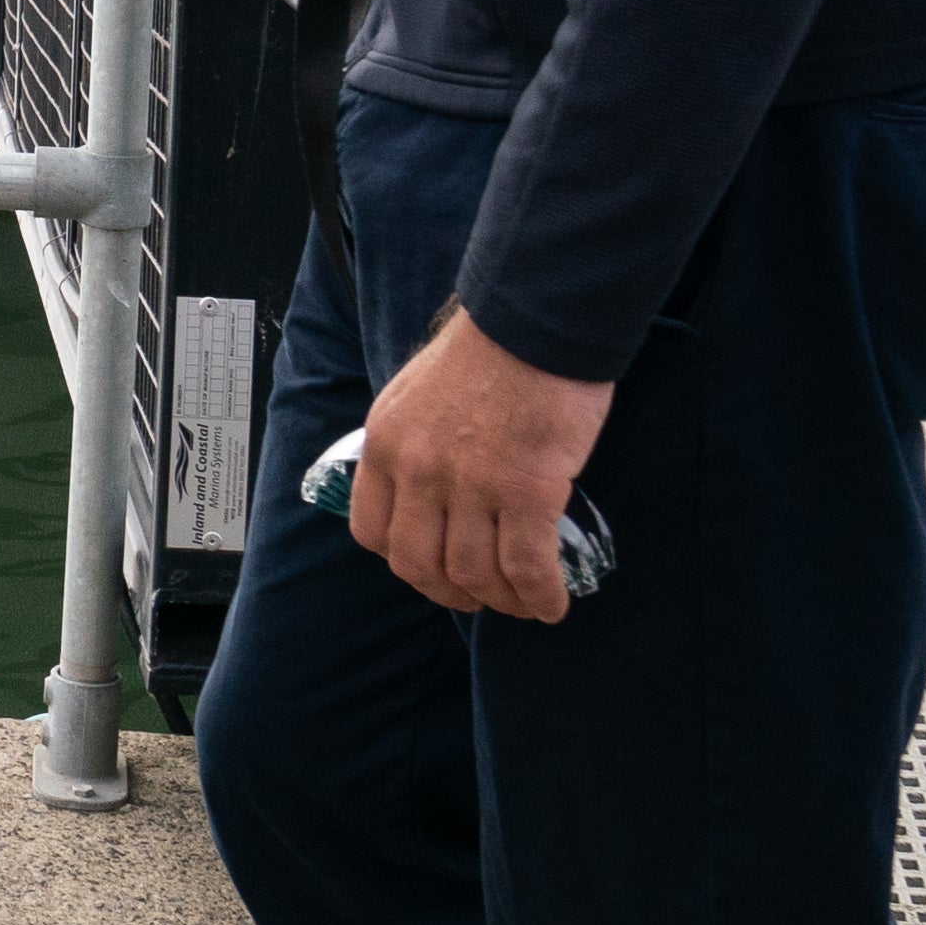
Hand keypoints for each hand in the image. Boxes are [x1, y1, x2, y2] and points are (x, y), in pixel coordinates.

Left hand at [344, 309, 614, 623]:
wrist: (534, 319)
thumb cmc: (488, 349)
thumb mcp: (415, 394)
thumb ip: (412, 443)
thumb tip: (428, 490)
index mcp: (387, 445)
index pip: (372, 531)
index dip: (404, 561)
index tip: (431, 569)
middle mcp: (419, 470)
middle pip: (419, 564)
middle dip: (450, 593)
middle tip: (478, 597)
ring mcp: (470, 484)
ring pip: (475, 573)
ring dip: (501, 601)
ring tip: (524, 602)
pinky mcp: (526, 490)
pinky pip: (527, 567)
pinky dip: (541, 596)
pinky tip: (553, 605)